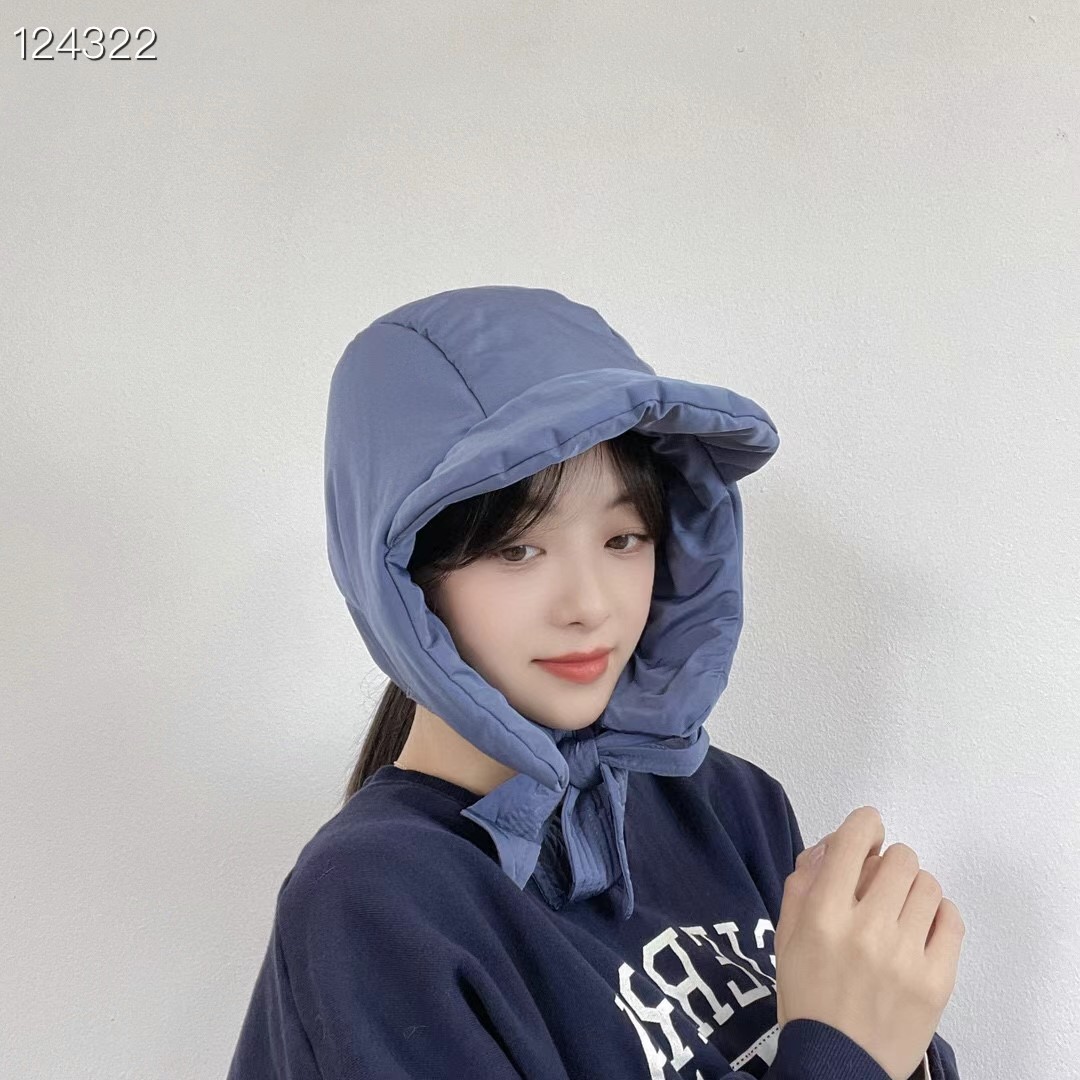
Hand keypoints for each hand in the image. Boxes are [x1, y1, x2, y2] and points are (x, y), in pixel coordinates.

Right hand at [775, 806, 964, 1079]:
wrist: (838, 1065)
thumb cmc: (807, 997)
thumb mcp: (786, 937)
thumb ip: (803, 885)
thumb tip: (830, 845)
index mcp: (823, 914)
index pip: (853, 840)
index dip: (864, 824)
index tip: (867, 832)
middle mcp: (866, 928)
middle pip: (900, 858)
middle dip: (889, 862)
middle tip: (881, 885)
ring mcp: (906, 955)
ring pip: (927, 885)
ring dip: (912, 889)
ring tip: (902, 912)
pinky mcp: (937, 980)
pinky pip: (951, 919)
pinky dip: (938, 915)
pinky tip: (922, 930)